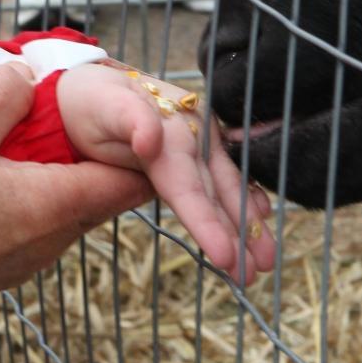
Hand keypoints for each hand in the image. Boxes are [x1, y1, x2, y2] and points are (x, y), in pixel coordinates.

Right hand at [0, 62, 152, 343]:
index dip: (138, 149)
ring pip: (65, 211)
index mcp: (49, 207)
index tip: (124, 117)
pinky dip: (30, 197)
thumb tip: (29, 76)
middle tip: (68, 114)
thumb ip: (2, 92)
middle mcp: (48, 243)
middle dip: (94, 155)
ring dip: (57, 175)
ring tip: (24, 136)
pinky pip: (34, 228)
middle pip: (99, 195)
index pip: (130, 184)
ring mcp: (22, 264)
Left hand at [55, 63, 276, 284]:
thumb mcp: (103, 107)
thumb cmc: (94, 104)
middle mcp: (197, 133)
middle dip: (240, 234)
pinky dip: (247, 199)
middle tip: (257, 272)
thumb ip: (128, 120)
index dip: (207, 222)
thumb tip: (151, 140)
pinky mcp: (205, 148)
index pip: (189, 185)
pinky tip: (262, 219)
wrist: (94, 89)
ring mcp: (205, 141)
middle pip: (217, 191)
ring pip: (229, 188)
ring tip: (266, 261)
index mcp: (173, 127)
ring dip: (249, 225)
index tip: (225, 256)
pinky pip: (229, 177)